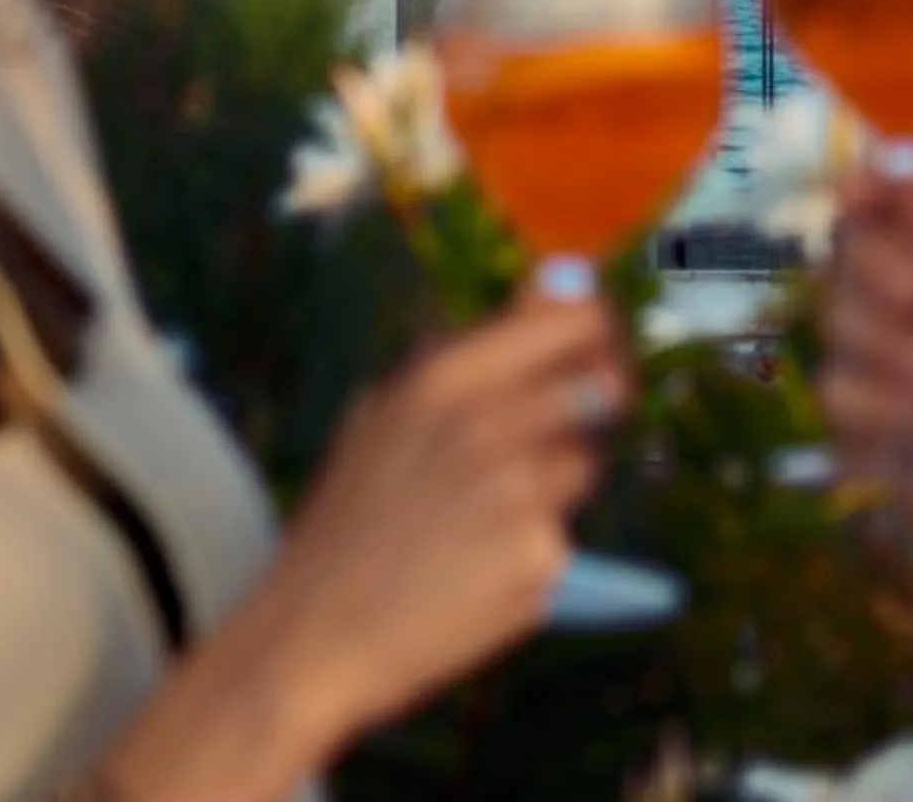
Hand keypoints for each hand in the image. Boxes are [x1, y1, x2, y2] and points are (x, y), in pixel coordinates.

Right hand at [256, 286, 627, 733]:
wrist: (312, 632)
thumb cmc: (353, 518)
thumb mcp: (390, 411)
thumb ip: (479, 348)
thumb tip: (562, 280)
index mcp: (445, 374)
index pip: (575, 318)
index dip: (599, 334)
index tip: (598, 355)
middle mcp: (487, 421)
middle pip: (599, 387)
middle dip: (596, 409)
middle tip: (558, 440)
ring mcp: (517, 489)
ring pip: (587, 464)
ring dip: (559, 487)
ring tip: (486, 518)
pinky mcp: (537, 556)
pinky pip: (567, 536)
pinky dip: (537, 551)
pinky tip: (478, 569)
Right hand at [820, 172, 912, 600]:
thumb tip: (903, 160)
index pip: (897, 191)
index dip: (869, 183)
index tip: (861, 188)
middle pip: (850, 243)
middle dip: (878, 266)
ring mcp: (886, 349)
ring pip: (833, 313)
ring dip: (884, 341)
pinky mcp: (865, 414)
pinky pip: (832, 385)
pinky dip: (875, 402)